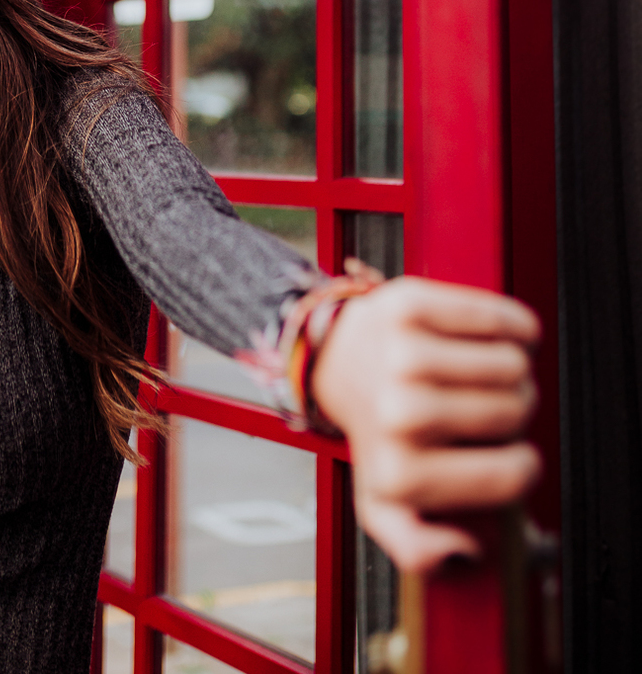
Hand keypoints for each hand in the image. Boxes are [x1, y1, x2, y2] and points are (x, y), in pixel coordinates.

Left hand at [310, 278, 541, 571]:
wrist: (332, 359)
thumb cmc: (374, 429)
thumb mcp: (382, 503)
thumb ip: (419, 548)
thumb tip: (465, 551)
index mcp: (401, 471)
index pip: (512, 475)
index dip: (523, 465)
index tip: (509, 453)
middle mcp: (400, 412)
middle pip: (515, 411)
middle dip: (516, 409)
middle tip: (488, 406)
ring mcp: (403, 354)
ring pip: (512, 363)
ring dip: (514, 368)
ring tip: (484, 374)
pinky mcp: (409, 304)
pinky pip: (497, 316)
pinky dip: (513, 325)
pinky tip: (497, 337)